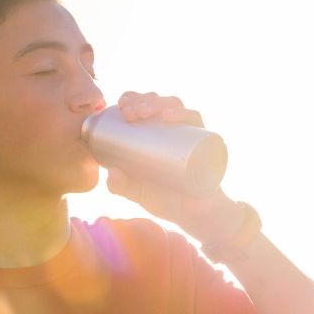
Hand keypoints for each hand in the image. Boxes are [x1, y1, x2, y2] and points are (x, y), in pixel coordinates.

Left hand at [106, 92, 242, 241]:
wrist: (195, 214)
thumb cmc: (165, 200)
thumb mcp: (138, 193)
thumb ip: (122, 187)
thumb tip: (110, 173)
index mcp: (154, 133)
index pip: (143, 106)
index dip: (132, 98)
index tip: (121, 105)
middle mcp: (172, 128)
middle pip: (157, 102)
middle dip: (141, 101)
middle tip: (129, 113)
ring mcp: (188, 133)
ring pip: (175, 105)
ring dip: (158, 103)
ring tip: (145, 113)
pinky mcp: (203, 140)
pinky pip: (195, 120)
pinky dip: (183, 114)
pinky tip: (169, 116)